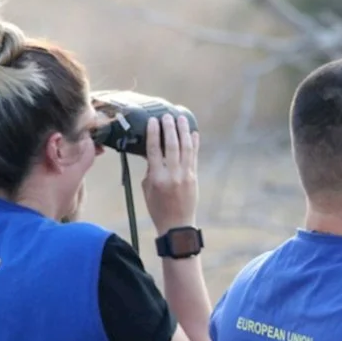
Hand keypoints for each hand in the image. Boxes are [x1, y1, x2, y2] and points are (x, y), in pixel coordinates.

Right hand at [141, 114, 199, 235]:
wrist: (177, 225)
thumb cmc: (158, 208)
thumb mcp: (147, 189)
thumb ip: (150, 170)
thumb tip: (152, 152)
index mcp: (156, 178)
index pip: (154, 150)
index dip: (154, 133)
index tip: (153, 120)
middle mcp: (172, 174)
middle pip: (171, 146)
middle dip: (170, 128)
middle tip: (168, 115)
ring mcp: (185, 175)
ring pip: (185, 148)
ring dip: (183, 131)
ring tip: (182, 118)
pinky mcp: (194, 177)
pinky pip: (194, 157)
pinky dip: (194, 144)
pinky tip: (194, 133)